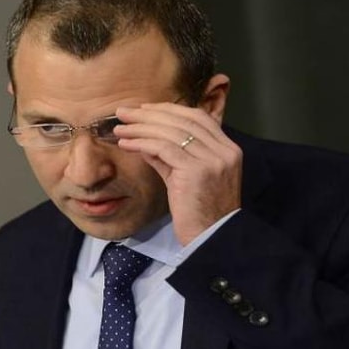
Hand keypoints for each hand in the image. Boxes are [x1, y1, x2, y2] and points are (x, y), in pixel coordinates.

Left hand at [114, 102, 242, 245]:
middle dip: (150, 114)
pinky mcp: (196, 171)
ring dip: (141, 127)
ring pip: (171, 132)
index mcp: (228, 149)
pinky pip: (163, 149)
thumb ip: (169, 157)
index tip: (144, 109)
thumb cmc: (198, 213)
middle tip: (124, 112)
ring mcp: (212, 160)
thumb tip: (144, 139)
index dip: (169, 110)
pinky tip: (126, 144)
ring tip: (120, 128)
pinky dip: (142, 143)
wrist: (210, 239)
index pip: (198, 117)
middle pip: (183, 120)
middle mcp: (224, 150)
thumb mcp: (186, 178)